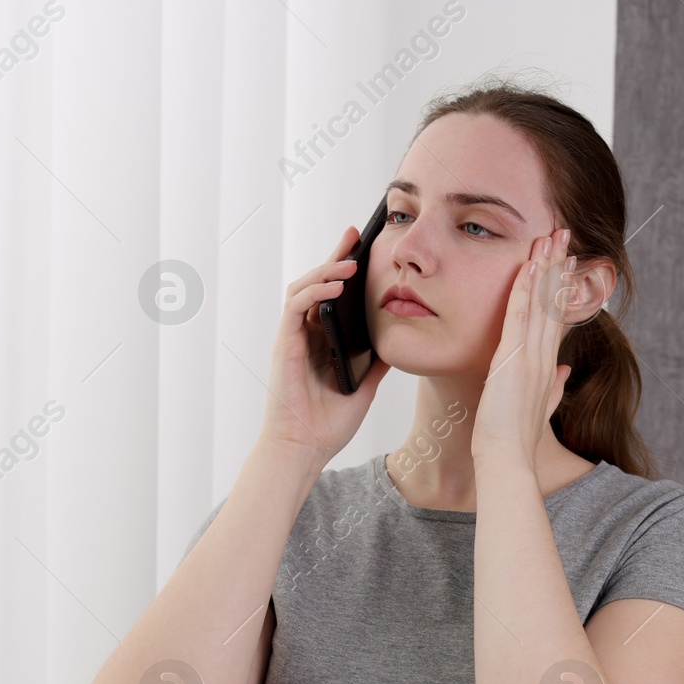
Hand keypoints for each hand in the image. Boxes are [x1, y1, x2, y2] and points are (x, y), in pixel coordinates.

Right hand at [257, 225, 392, 465]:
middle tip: (354, 235)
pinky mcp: (284, 344)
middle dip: (335, 257)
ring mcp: (293, 338)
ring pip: (303, 288)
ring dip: (325, 271)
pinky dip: (314, 292)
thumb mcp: (366, 384)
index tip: (364, 247)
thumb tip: (399, 337)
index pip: (333, 296)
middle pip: (317, 283)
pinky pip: (295, 307)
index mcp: (322, 340)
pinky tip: (335, 287)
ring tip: (350, 263)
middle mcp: (305, 334)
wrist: (306, 448)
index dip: (345, 269)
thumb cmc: (328, 423)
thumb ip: (377, 359)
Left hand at [471, 228, 580, 467]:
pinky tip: (530, 266)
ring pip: (542, 303)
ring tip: (552, 237)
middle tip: (564, 234)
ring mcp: (532, 357)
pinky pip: (521, 317)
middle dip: (559, 266)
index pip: (556, 318)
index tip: (566, 260)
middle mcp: (544, 358)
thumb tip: (564, 372)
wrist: (507, 459)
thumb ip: (554, 389)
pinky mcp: (514, 360)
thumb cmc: (514, 440)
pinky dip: (526, 290)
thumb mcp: (538, 409)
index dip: (561, 286)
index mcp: (547, 367)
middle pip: (554, 302)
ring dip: (546, 267)